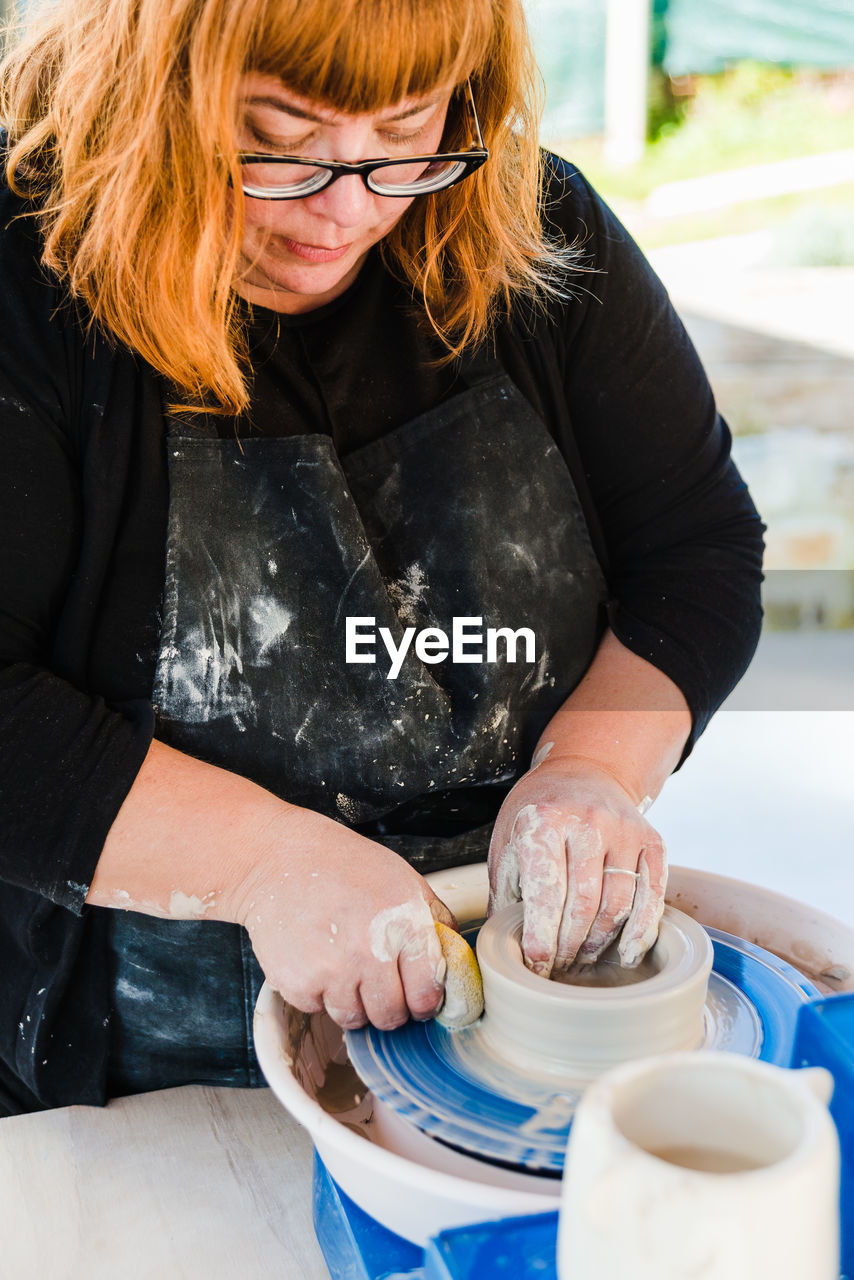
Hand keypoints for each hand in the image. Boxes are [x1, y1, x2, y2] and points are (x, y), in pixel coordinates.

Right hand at [231, 814, 455, 1030]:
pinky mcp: (298, 984)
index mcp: (405, 927)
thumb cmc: (343, 865)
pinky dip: (318, 993)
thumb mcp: (403, 880)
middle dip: (389, 1005)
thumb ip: (434, 921)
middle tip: (376, 980)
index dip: (423, 1001)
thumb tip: (454, 959)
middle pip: (392, 1017)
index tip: (415, 996)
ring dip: (352, 1001)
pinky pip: (318, 1009)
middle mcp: (371, 953)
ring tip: (343, 964)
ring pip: (354, 1019)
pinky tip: (316, 958)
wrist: (279, 859)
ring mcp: (333, 972)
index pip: (427, 996)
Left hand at [487, 755, 666, 974]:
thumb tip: (503, 952)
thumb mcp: (508, 843)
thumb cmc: (539, 815)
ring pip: (618, 904)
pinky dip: (642, 930)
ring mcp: (624, 830)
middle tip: (558, 967)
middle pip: (584, 904)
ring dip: (600, 942)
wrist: (583, 772)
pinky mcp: (652, 840)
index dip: (542, 937)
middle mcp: (587, 822)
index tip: (538, 966)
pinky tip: (627, 952)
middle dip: (569, 946)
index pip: (546, 892)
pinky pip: (652, 894)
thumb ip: (506, 894)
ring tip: (582, 958)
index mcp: (543, 821)